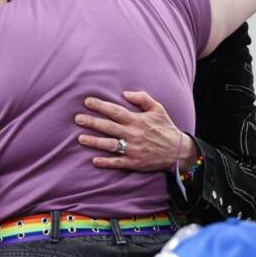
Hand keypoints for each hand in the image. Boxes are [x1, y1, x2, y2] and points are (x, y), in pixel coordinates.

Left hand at [76, 91, 199, 172]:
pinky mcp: (134, 162)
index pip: (115, 111)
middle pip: (108, 127)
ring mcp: (133, 149)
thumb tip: (125, 93)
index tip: (87, 102)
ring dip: (94, 141)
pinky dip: (105, 162)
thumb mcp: (158, 109)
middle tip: (77, 119)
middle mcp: (133, 134)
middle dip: (92, 122)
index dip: (100, 106)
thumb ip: (142, 99)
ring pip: (110, 145)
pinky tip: (94, 160)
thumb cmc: (166, 128)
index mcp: (137, 120)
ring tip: (80, 138)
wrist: (178, 151)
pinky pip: (117, 162)